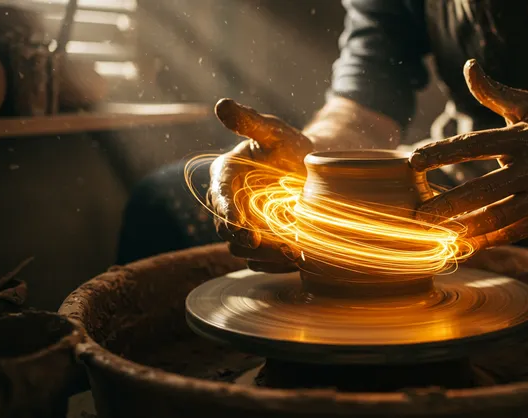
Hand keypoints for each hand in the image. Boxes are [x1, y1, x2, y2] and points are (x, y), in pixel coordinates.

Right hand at [211, 99, 312, 271]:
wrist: (308, 169)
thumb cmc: (288, 146)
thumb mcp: (272, 131)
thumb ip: (249, 121)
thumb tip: (222, 105)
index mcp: (224, 176)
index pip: (219, 200)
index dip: (230, 217)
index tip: (246, 231)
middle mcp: (227, 204)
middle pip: (227, 232)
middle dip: (250, 242)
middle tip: (280, 245)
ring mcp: (242, 226)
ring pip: (241, 251)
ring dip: (265, 255)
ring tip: (293, 252)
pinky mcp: (258, 243)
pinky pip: (259, 261)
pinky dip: (275, 263)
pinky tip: (296, 259)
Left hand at [409, 59, 527, 250]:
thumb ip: (494, 92)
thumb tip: (469, 67)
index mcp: (523, 138)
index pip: (476, 144)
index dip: (444, 152)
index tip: (413, 161)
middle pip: (484, 189)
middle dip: (448, 203)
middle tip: (417, 214)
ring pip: (498, 216)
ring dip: (463, 228)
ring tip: (434, 233)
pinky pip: (513, 233)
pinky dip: (486, 241)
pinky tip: (460, 245)